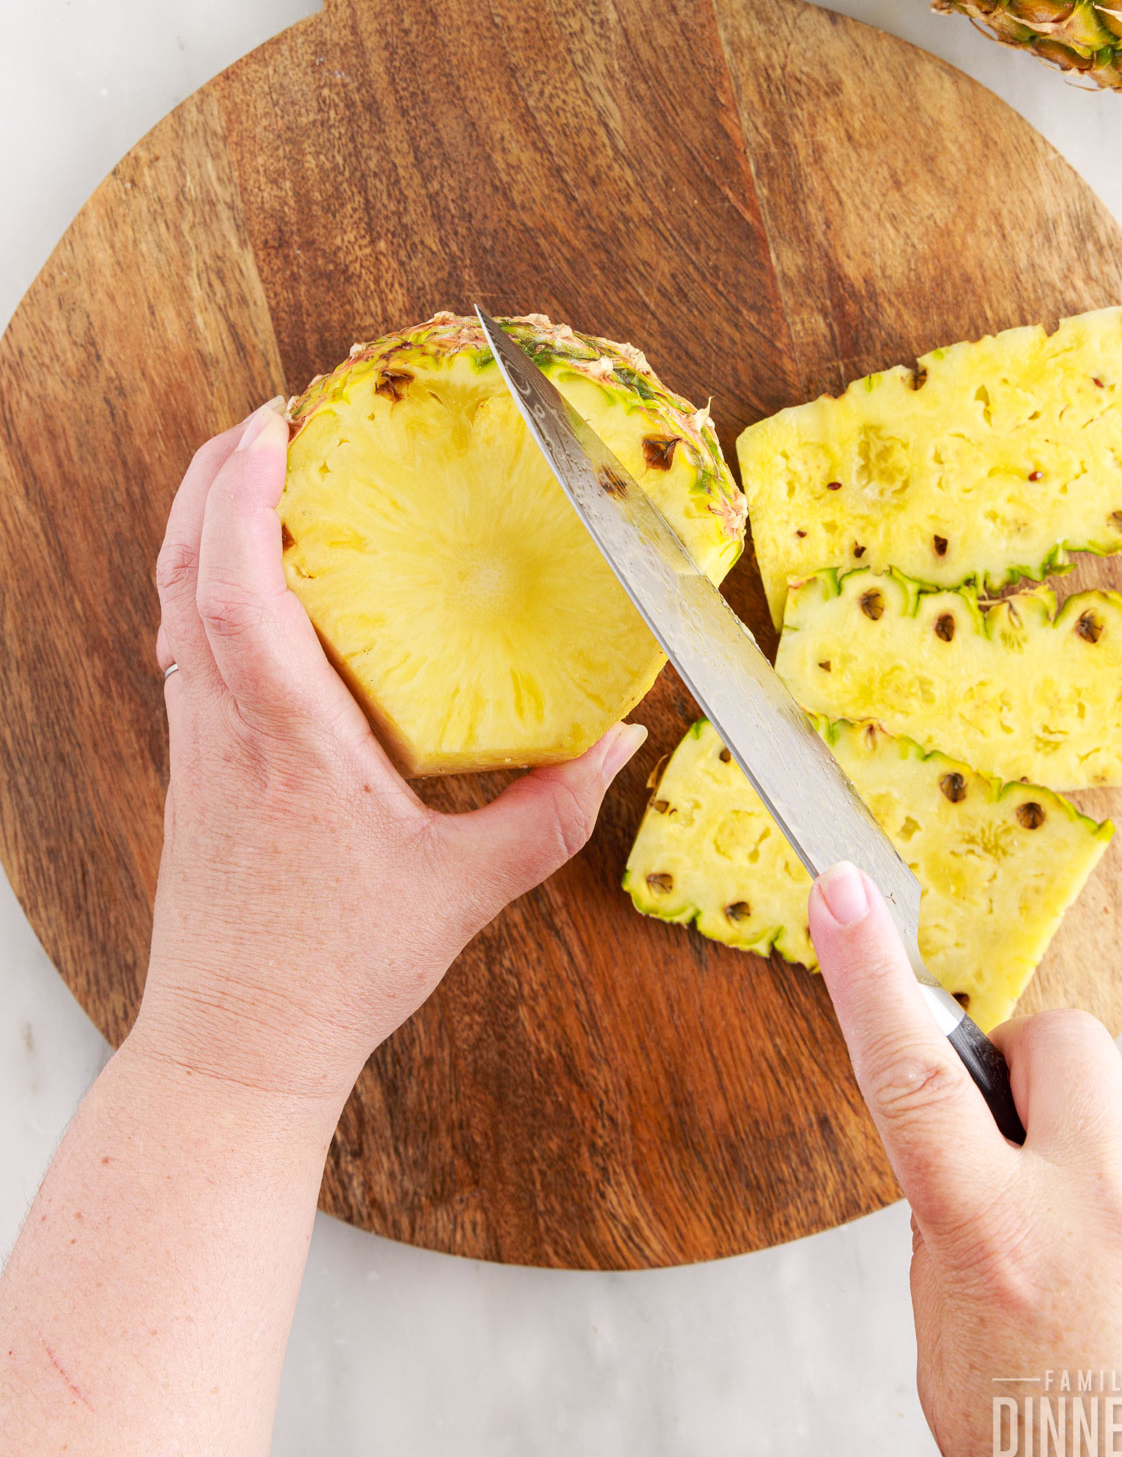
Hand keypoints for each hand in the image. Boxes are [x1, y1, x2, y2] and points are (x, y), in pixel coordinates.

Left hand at [136, 399, 644, 1115]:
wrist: (238, 1041)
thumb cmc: (338, 970)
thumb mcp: (468, 890)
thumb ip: (553, 814)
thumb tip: (616, 740)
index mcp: (286, 742)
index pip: (238, 594)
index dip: (246, 498)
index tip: (274, 425)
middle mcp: (224, 725)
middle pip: (182, 568)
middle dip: (215, 473)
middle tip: (277, 415)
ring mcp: (196, 739)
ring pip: (170, 598)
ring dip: (202, 517)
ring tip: (261, 465)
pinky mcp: (193, 757)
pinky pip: (182, 637)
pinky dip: (204, 574)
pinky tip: (253, 571)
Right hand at [808, 861, 1121, 1456]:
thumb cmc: (1039, 1447)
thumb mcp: (945, 1331)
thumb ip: (950, 1220)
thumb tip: (969, 1153)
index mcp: (995, 1233)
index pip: (910, 1074)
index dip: (867, 973)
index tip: (842, 892)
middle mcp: (1095, 1208)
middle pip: (1060, 1041)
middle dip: (1029, 1064)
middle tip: (1014, 1132)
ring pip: (1121, 1115)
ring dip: (1092, 1154)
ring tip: (1083, 1253)